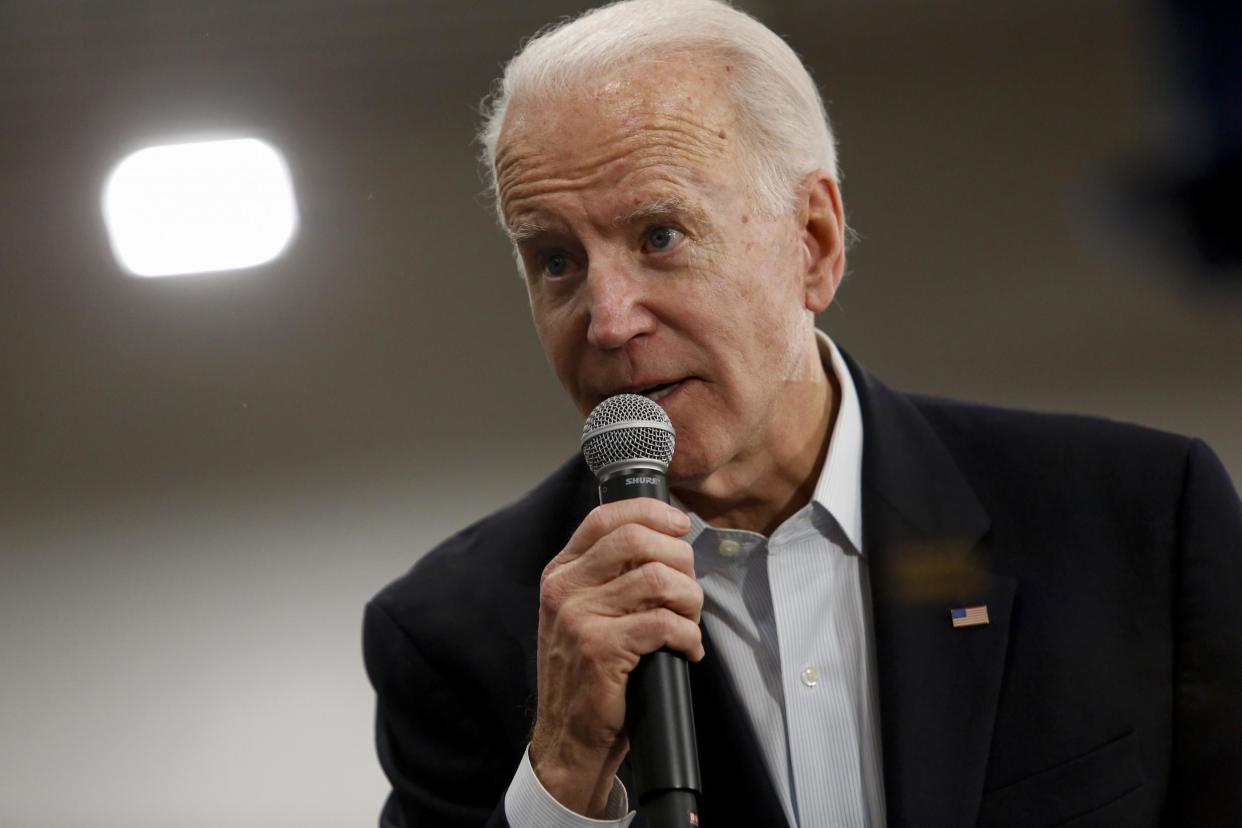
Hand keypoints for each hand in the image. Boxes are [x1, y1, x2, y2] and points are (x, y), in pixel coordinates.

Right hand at [529, 498, 703, 816]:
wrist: (567, 738)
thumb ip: (609, 577)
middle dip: (679, 559)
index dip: (651, 513)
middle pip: (637, 540)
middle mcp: (564, 589)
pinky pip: (664, 623)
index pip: (605, 518)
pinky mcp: (601, 649)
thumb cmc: (587, 675)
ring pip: (658, 580)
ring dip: (690, 601)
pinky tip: (687, 650)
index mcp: (561, 573)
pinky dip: (688, 636)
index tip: (680, 525)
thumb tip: (666, 542)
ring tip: (690, 622)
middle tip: (690, 588)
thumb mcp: (582, 614)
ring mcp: (579, 618)